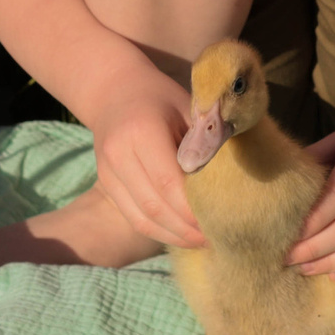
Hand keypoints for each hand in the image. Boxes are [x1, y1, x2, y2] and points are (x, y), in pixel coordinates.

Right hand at [90, 101, 205, 250]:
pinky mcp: (106, 186)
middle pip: (154, 206)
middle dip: (187, 229)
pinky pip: (134, 218)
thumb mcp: (189, 107)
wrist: (114, 92)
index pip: (168, 182)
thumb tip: (229, 179)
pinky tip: (183, 234)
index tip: (220, 221)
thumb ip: (206, 140)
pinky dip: (160, 231)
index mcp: (141, 132)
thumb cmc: (162, 99)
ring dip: (174, 236)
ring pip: (142, 218)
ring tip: (203, 242)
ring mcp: (107, 173)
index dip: (193, 208)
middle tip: (218, 238)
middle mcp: (118, 155)